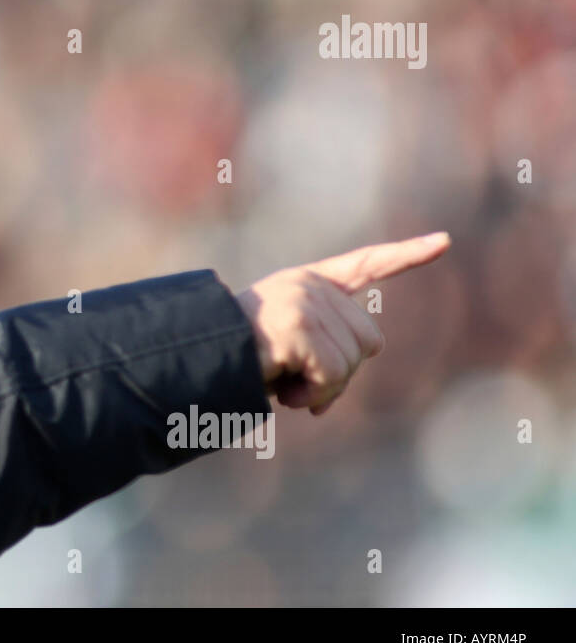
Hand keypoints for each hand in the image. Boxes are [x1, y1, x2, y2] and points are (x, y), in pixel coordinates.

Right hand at [235, 232, 450, 414]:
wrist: (198, 355)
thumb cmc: (236, 358)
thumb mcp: (285, 347)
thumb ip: (319, 356)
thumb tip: (326, 401)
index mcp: (308, 283)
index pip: (365, 264)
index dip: (407, 255)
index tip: (444, 241)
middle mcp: (310, 286)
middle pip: (368, 341)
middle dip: (341, 371)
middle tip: (299, 379)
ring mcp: (306, 303)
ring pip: (351, 364)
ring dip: (321, 389)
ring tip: (284, 382)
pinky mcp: (301, 326)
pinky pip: (333, 376)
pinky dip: (312, 396)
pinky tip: (284, 390)